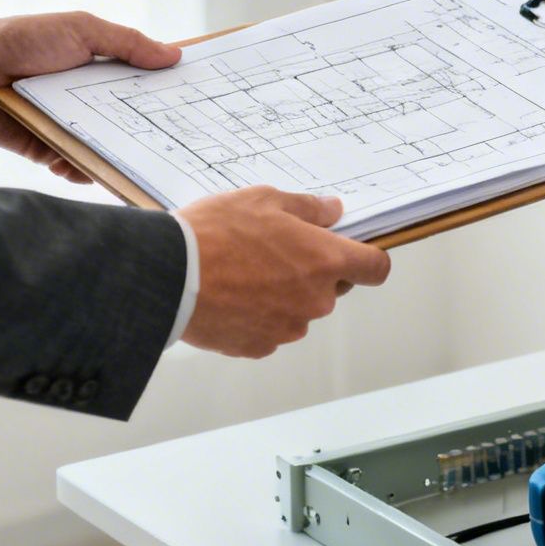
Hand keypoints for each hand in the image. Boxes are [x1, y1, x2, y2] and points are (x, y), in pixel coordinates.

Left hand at [0, 12, 180, 181]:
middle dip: (151, 132)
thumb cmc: (25, 40)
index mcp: (100, 68)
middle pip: (129, 121)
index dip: (167, 92)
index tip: (197, 102)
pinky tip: (88, 171)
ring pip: (105, 148)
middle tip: (179, 143)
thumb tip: (174, 56)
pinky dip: (82, 171)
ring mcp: (69, 126)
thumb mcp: (83, 30)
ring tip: (138, 166)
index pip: (143, 83)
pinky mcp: (48, 149)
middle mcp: (88, 100)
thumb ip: (128, 43)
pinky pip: (74, 166)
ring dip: (119, 157)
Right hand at [177, 187, 390, 357]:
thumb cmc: (215, 234)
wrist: (169, 275)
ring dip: (283, 295)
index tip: (354, 253)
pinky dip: (258, 316)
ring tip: (244, 273)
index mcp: (325, 261)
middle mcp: (315, 300)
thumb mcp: (264, 199)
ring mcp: (288, 328)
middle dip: (312, 272)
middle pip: (332, 288)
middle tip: (274, 252)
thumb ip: (308, 208)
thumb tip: (333, 212)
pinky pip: (270, 329)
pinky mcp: (260, 346)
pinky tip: (232, 296)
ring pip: (299, 310)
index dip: (367, 260)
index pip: (375, 268)